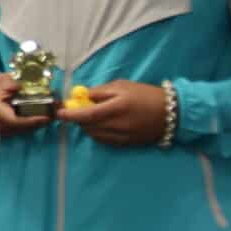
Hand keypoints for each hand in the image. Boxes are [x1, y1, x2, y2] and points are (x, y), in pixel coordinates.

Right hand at [0, 74, 51, 136]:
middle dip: (39, 122)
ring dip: (38, 124)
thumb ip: (16, 83)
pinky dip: (33, 124)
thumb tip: (33, 85)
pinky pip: (21, 130)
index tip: (45, 117)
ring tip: (52, 116)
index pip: (14, 120)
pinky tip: (43, 118)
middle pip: (20, 127)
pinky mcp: (5, 132)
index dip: (31, 120)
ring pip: (22, 130)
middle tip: (55, 114)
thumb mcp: (2, 80)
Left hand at [55, 79, 169, 145]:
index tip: (59, 113)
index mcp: (118, 107)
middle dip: (78, 119)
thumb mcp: (124, 86)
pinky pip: (104, 140)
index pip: (88, 114)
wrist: (171, 113)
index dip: (71, 115)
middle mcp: (119, 124)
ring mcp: (122, 137)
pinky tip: (102, 124)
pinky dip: (97, 133)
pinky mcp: (126, 144)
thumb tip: (83, 96)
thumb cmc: (146, 94)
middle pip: (88, 126)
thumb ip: (102, 91)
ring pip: (94, 135)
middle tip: (76, 110)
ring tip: (92, 115)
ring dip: (87, 126)